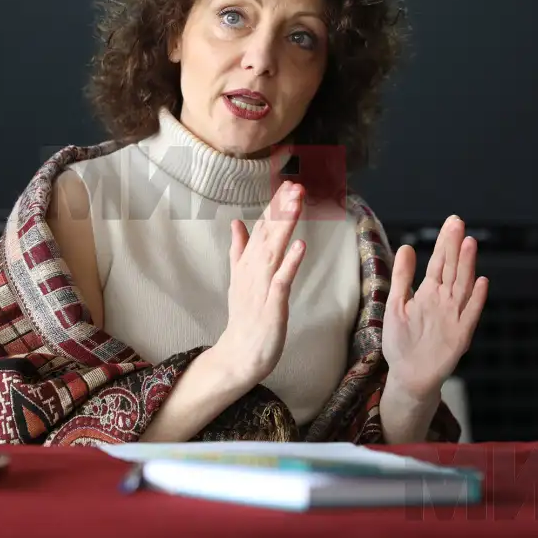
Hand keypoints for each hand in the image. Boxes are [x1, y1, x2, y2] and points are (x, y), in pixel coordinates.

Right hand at [216, 180, 306, 386]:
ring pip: (274, 250)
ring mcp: (261, 287)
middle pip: (268, 233)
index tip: (287, 183)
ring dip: (285, 225)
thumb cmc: (244, 316)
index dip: (275, 205)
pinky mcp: (271, 306)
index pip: (262, 227)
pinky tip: (300, 245)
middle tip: (295, 184)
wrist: (238, 354)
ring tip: (296, 202)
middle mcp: (253, 270)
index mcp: (248, 263)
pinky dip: (290, 263)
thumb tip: (236, 222)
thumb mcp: (239, 278)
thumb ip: (239, 250)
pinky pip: (282, 281)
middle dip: (282, 208)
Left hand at [382, 215, 487, 399]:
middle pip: (451, 269)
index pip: (438, 263)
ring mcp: (453, 316)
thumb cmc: (402, 340)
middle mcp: (444, 301)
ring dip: (466, 266)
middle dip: (454, 246)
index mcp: (429, 293)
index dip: (444, 243)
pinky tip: (480, 282)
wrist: (409, 375)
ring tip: (469, 244)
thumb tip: (405, 247)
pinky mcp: (460, 335)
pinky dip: (475, 299)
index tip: (451, 222)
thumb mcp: (396, 304)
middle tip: (458, 223)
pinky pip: (469, 315)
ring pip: (461, 286)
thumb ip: (402, 277)